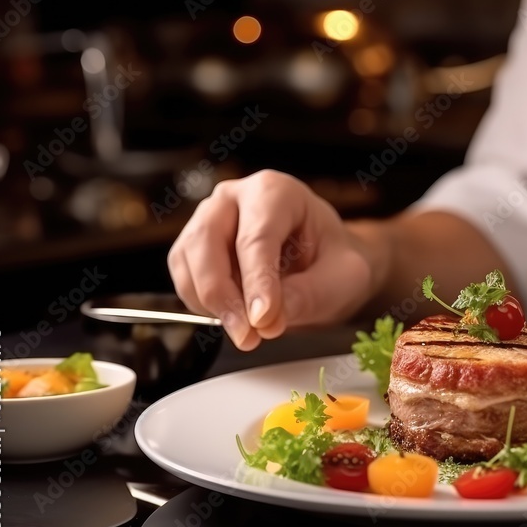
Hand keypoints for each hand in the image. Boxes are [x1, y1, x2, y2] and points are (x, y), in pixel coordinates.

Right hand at [168, 170, 373, 349]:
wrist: (326, 264)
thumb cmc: (335, 262)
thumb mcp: (342, 279)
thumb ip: (308, 295)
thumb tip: (266, 320)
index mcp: (275, 191)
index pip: (257, 237)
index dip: (257, 282)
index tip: (263, 319)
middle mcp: (234, 197)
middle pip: (207, 241)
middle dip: (223, 294)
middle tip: (248, 335)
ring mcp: (207, 219)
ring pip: (188, 261)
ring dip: (211, 304)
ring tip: (248, 334)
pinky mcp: (194, 249)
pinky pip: (185, 279)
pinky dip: (203, 306)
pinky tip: (235, 319)